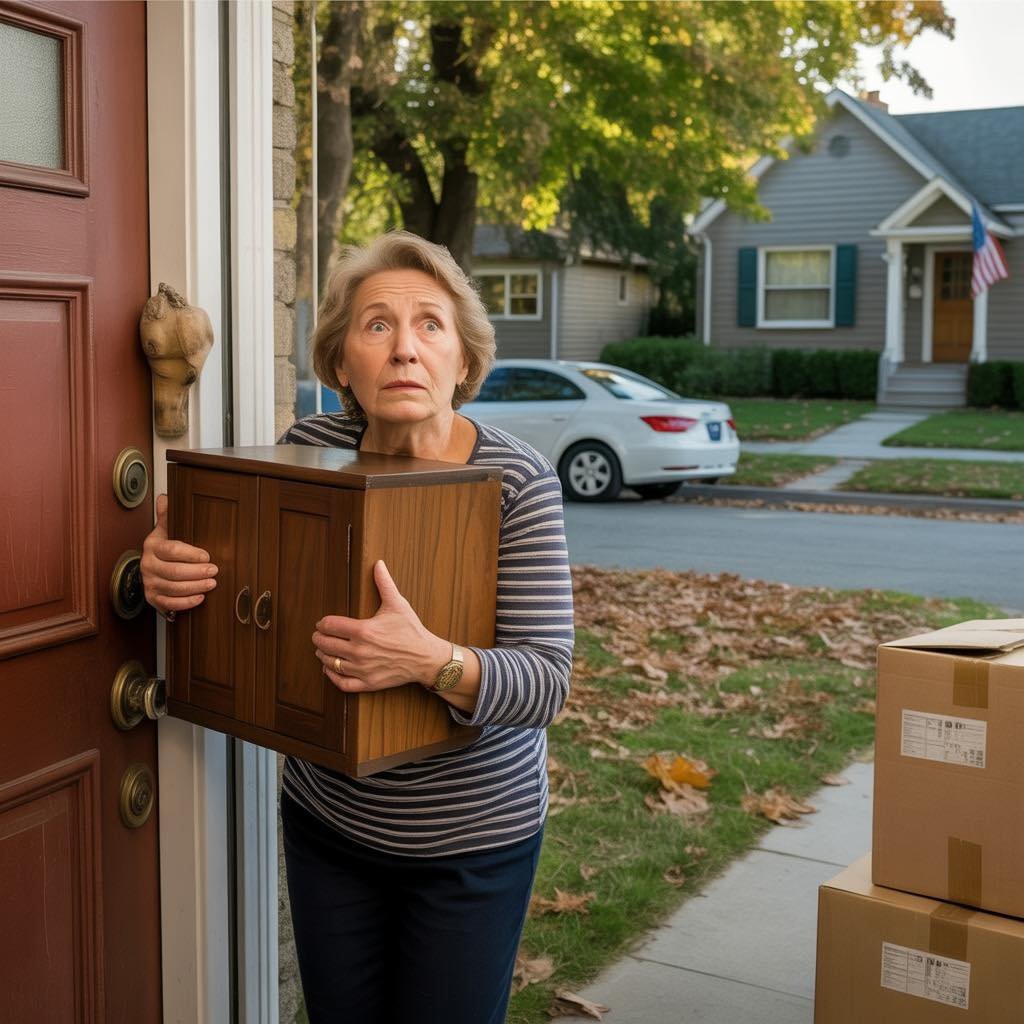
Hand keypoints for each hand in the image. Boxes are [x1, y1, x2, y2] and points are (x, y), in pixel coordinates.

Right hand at [140, 493, 218, 614]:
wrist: (152, 566)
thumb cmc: (164, 547)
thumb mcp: (166, 529)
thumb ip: (168, 515)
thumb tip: (166, 497)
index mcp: (152, 546)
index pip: (171, 550)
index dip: (190, 554)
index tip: (207, 556)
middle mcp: (148, 565)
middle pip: (173, 571)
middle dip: (196, 572)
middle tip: (214, 571)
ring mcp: (149, 583)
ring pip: (173, 588)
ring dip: (194, 587)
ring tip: (212, 584)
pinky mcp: (153, 598)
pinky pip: (169, 603)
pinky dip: (185, 603)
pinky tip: (199, 598)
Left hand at [313, 560, 449, 692]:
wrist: (426, 658)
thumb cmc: (411, 630)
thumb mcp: (398, 604)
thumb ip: (384, 583)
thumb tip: (378, 564)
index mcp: (363, 630)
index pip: (330, 626)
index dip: (322, 623)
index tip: (321, 623)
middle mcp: (360, 651)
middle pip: (326, 645)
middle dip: (318, 639)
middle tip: (318, 636)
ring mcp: (363, 669)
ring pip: (331, 663)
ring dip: (323, 656)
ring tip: (322, 651)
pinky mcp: (368, 683)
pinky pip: (342, 683)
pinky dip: (332, 677)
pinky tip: (330, 670)